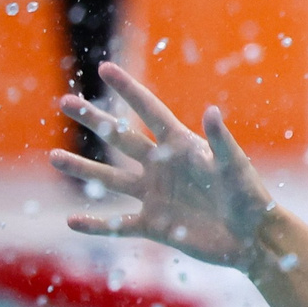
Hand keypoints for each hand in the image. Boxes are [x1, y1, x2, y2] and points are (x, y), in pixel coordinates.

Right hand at [52, 63, 275, 269]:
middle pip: (121, 138)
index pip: (150, 112)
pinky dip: (96, 225)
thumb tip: (211, 110)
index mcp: (182, 146)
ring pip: (111, 179)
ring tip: (54, 156)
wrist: (253, 238)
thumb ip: (221, 141)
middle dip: (94, 119)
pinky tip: (72, 222)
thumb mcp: (235, 167)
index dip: (129, 90)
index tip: (106, 68)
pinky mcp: (154, 226)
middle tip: (66, 102)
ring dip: (83, 168)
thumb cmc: (250, 197)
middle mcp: (162, 167)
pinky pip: (118, 224)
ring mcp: (155, 196)